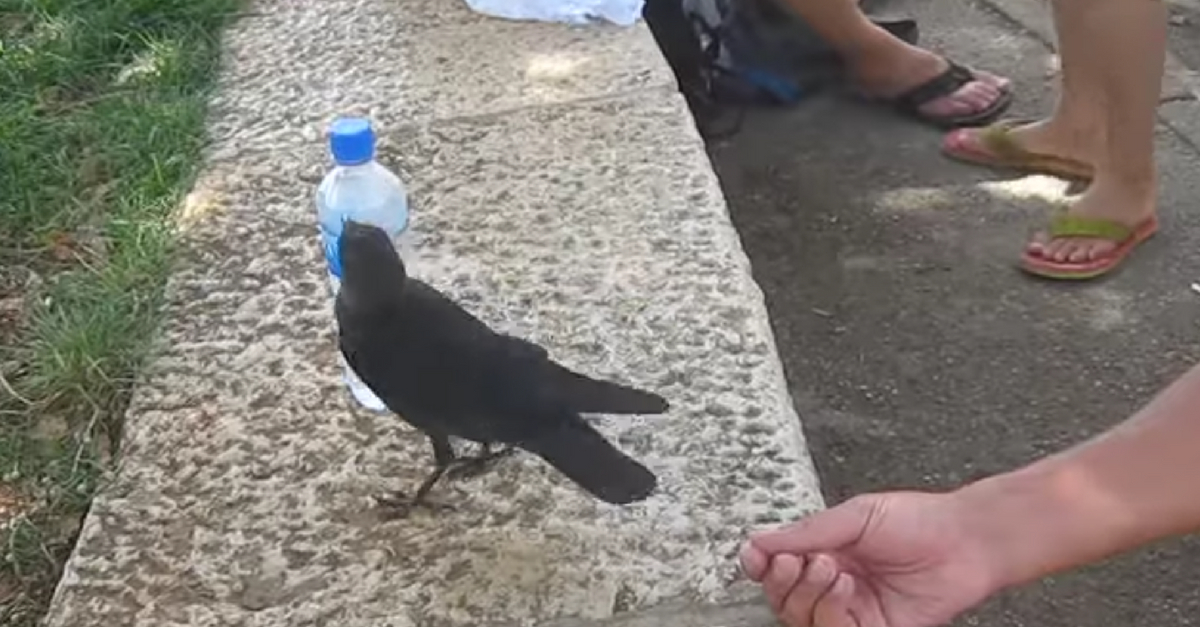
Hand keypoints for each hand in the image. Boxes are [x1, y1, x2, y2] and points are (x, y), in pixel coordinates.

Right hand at [739, 491, 999, 626]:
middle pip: (784, 599)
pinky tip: (846, 590)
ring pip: (803, 620)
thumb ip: (808, 531)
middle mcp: (834, 585)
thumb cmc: (918, 521)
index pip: (778, 568)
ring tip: (834, 570)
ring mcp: (853, 611)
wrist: (967, 541)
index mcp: (825, 552)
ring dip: (810, 595)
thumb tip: (759, 541)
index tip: (755, 557)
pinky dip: (831, 615)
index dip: (760, 566)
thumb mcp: (856, 516)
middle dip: (784, 581)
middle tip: (803, 561)